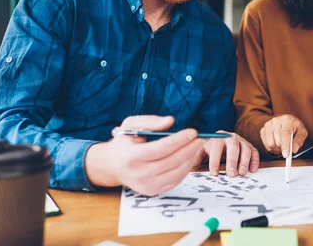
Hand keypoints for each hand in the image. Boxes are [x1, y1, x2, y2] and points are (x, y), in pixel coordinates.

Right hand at [85, 115, 203, 195]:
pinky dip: (185, 168)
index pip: (160, 149)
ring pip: (176, 172)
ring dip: (190, 159)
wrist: (112, 166)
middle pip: (171, 162)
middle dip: (189, 149)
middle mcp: (139, 174)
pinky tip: (189, 157)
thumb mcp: (131, 125)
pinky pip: (175, 180)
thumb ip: (151, 121)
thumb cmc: (125, 142)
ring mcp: (147, 186)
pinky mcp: (153, 191)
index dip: (179, 140)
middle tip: (200, 138)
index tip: (193, 131)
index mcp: (132, 157)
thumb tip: (170, 121)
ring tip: (196, 146)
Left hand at [198, 131, 259, 177]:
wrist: (221, 141)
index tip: (213, 173)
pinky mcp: (250, 146)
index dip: (215, 161)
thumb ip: (196, 157)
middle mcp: (231, 137)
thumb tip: (188, 162)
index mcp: (217, 138)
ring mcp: (241, 141)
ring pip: (245, 149)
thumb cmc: (210, 150)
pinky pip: (254, 152)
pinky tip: (252, 170)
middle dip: (232, 161)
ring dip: (244, 161)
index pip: (216, 148)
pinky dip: (255, 161)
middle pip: (233, 147)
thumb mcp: (201, 152)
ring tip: (242, 173)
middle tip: (231, 174)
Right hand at [260, 114, 307, 156]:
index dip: (285, 145)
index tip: (286, 155)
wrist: (286, 121)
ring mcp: (268, 125)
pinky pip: (266, 145)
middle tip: (288, 148)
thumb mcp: (302, 131)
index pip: (285, 134)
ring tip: (282, 145)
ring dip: (277, 149)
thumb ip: (299, 140)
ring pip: (271, 144)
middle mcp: (275, 121)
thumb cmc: (294, 126)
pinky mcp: (263, 130)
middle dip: (283, 148)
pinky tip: (277, 145)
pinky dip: (272, 148)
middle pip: (278, 141)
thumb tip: (294, 149)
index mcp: (287, 119)